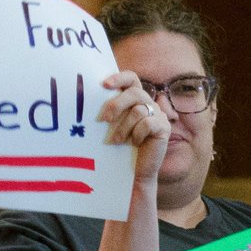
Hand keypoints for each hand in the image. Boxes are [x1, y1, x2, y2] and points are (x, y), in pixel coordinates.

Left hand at [97, 70, 170, 190]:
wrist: (133, 173)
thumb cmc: (118, 148)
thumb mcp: (111, 126)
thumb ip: (107, 111)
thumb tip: (87, 99)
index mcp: (136, 99)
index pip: (132, 79)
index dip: (120, 78)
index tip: (104, 84)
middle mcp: (149, 104)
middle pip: (134, 93)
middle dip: (116, 104)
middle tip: (104, 120)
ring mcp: (159, 115)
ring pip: (138, 111)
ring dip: (123, 127)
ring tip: (116, 141)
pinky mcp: (164, 128)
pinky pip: (148, 124)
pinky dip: (137, 134)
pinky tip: (134, 143)